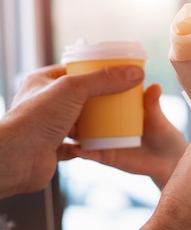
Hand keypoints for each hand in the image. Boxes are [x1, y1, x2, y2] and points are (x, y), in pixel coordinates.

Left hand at [0, 64, 143, 197]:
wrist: (16, 158)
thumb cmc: (35, 118)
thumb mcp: (74, 89)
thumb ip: (104, 80)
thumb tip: (135, 73)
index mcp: (42, 82)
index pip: (72, 71)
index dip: (94, 70)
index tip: (116, 73)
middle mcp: (42, 103)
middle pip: (78, 97)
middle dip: (99, 99)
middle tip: (121, 98)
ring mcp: (46, 126)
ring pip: (77, 122)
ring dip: (95, 123)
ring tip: (117, 121)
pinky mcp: (51, 148)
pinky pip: (75, 146)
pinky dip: (88, 145)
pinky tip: (102, 144)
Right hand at [60, 83, 186, 188]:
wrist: (168, 162)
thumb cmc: (165, 135)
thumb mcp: (158, 119)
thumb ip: (152, 105)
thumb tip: (155, 86)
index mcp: (117, 108)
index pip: (96, 94)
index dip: (83, 86)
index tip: (71, 77)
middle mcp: (105, 122)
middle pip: (82, 113)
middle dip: (69, 108)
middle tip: (60, 101)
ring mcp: (102, 139)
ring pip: (80, 133)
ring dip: (70, 129)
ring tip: (63, 124)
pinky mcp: (104, 155)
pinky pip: (88, 153)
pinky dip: (81, 151)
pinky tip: (76, 148)